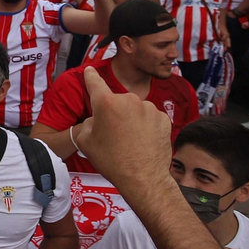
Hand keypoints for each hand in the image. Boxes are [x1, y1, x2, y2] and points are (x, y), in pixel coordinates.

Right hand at [78, 67, 173, 193]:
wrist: (143, 178)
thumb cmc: (111, 161)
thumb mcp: (85, 141)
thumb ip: (88, 123)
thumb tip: (97, 119)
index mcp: (106, 103)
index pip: (95, 82)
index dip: (91, 76)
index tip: (90, 70)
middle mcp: (128, 99)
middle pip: (116, 101)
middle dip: (113, 113)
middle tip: (112, 134)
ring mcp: (149, 108)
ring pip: (134, 109)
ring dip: (130, 119)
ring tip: (129, 141)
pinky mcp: (163, 118)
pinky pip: (149, 117)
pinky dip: (145, 126)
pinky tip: (143, 141)